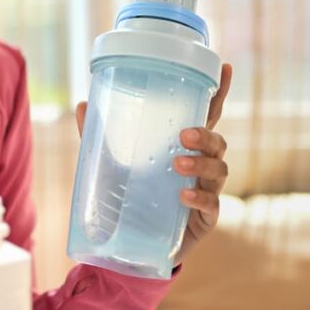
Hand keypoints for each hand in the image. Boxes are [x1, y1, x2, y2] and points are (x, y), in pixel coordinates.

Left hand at [74, 63, 232, 265]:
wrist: (128, 242)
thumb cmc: (127, 194)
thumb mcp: (110, 162)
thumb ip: (98, 136)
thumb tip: (83, 104)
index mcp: (182, 146)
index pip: (206, 115)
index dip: (219, 92)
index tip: (226, 67)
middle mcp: (199, 165)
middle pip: (219, 141)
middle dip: (206, 134)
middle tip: (183, 134)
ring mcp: (206, 191)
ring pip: (221, 170)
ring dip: (202, 163)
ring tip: (177, 163)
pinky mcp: (205, 218)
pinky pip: (212, 204)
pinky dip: (199, 197)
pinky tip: (183, 195)